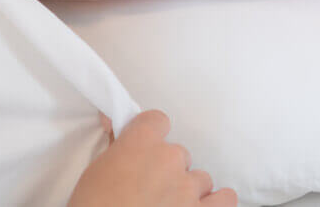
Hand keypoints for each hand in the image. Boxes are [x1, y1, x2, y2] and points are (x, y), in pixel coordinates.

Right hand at [68, 110, 236, 206]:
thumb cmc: (94, 205)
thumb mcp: (96, 170)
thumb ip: (115, 147)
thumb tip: (113, 124)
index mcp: (141, 142)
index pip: (158, 121)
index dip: (151, 134)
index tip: (146, 147)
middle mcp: (169, 159)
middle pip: (179, 154)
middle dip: (167, 170)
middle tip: (150, 188)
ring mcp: (188, 188)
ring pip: (200, 178)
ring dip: (188, 189)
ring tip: (170, 204)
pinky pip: (225, 200)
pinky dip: (217, 202)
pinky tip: (206, 205)